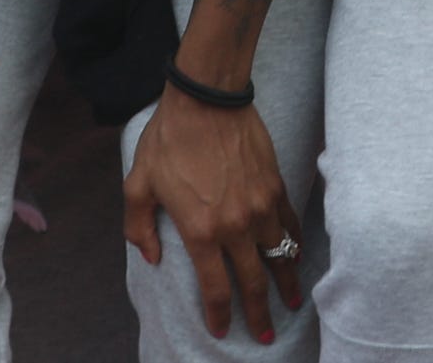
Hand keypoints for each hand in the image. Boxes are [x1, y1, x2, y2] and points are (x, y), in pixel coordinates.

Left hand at [125, 95, 302, 343]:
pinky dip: (294, 245)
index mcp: (200, 231)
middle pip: (254, 282)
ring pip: (279, 256)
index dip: (220, 316)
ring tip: (292, 303)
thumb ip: (138, 228)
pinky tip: (295, 256)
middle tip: (265, 334)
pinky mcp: (275, 186)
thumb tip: (152, 258)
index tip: (223, 331)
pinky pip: (290, 225)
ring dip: (286, 283)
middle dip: (260, 313)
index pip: (215, 289)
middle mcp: (235, 225)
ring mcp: (261, 206)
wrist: (207, 98)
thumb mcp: (137, 185)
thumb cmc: (168, 139)